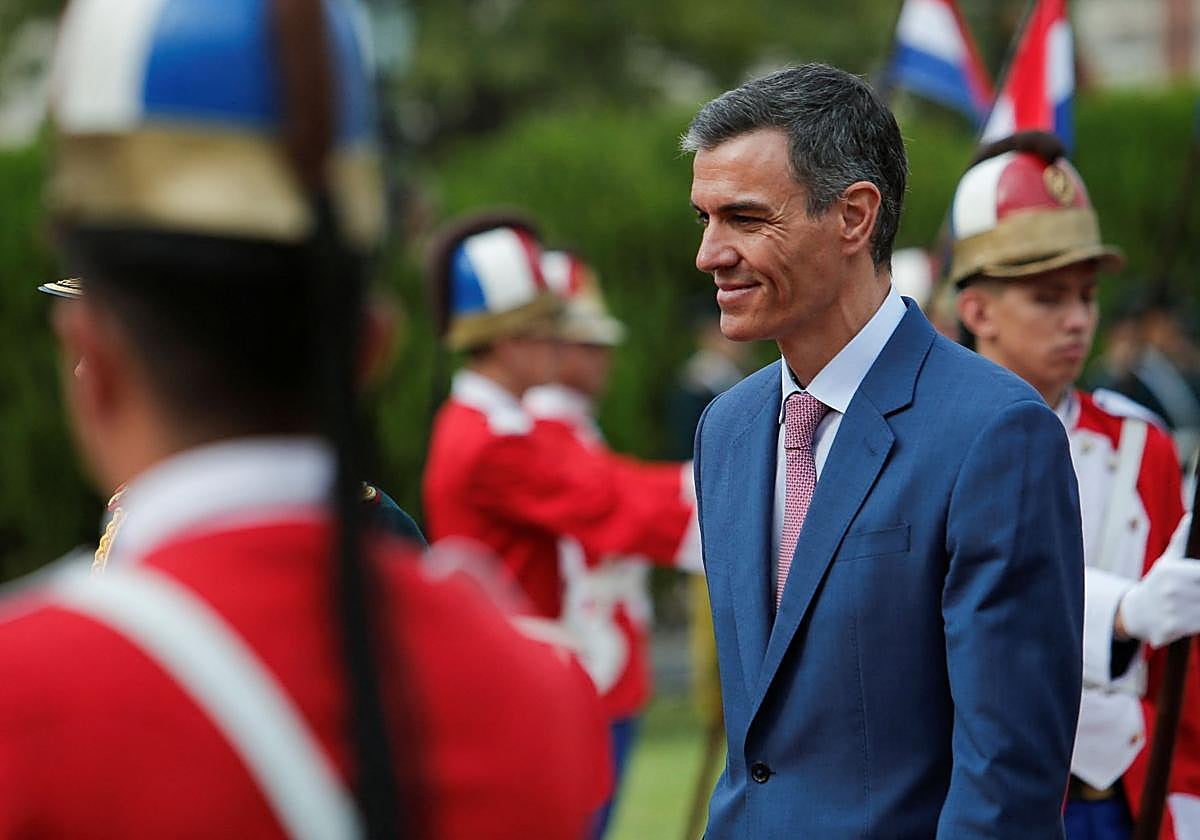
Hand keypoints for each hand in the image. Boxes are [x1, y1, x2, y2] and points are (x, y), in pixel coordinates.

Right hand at [1118, 514, 1199, 647]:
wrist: (1138, 612)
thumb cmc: (1159, 583)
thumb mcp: (1167, 561)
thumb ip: (1181, 540)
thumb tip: (1191, 517)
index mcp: (1175, 570)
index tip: (1199, 579)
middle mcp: (1173, 589)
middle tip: (1197, 590)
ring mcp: (1172, 610)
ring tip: (1194, 600)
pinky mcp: (1172, 628)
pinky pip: (1199, 625)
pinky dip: (1199, 621)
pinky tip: (1193, 615)